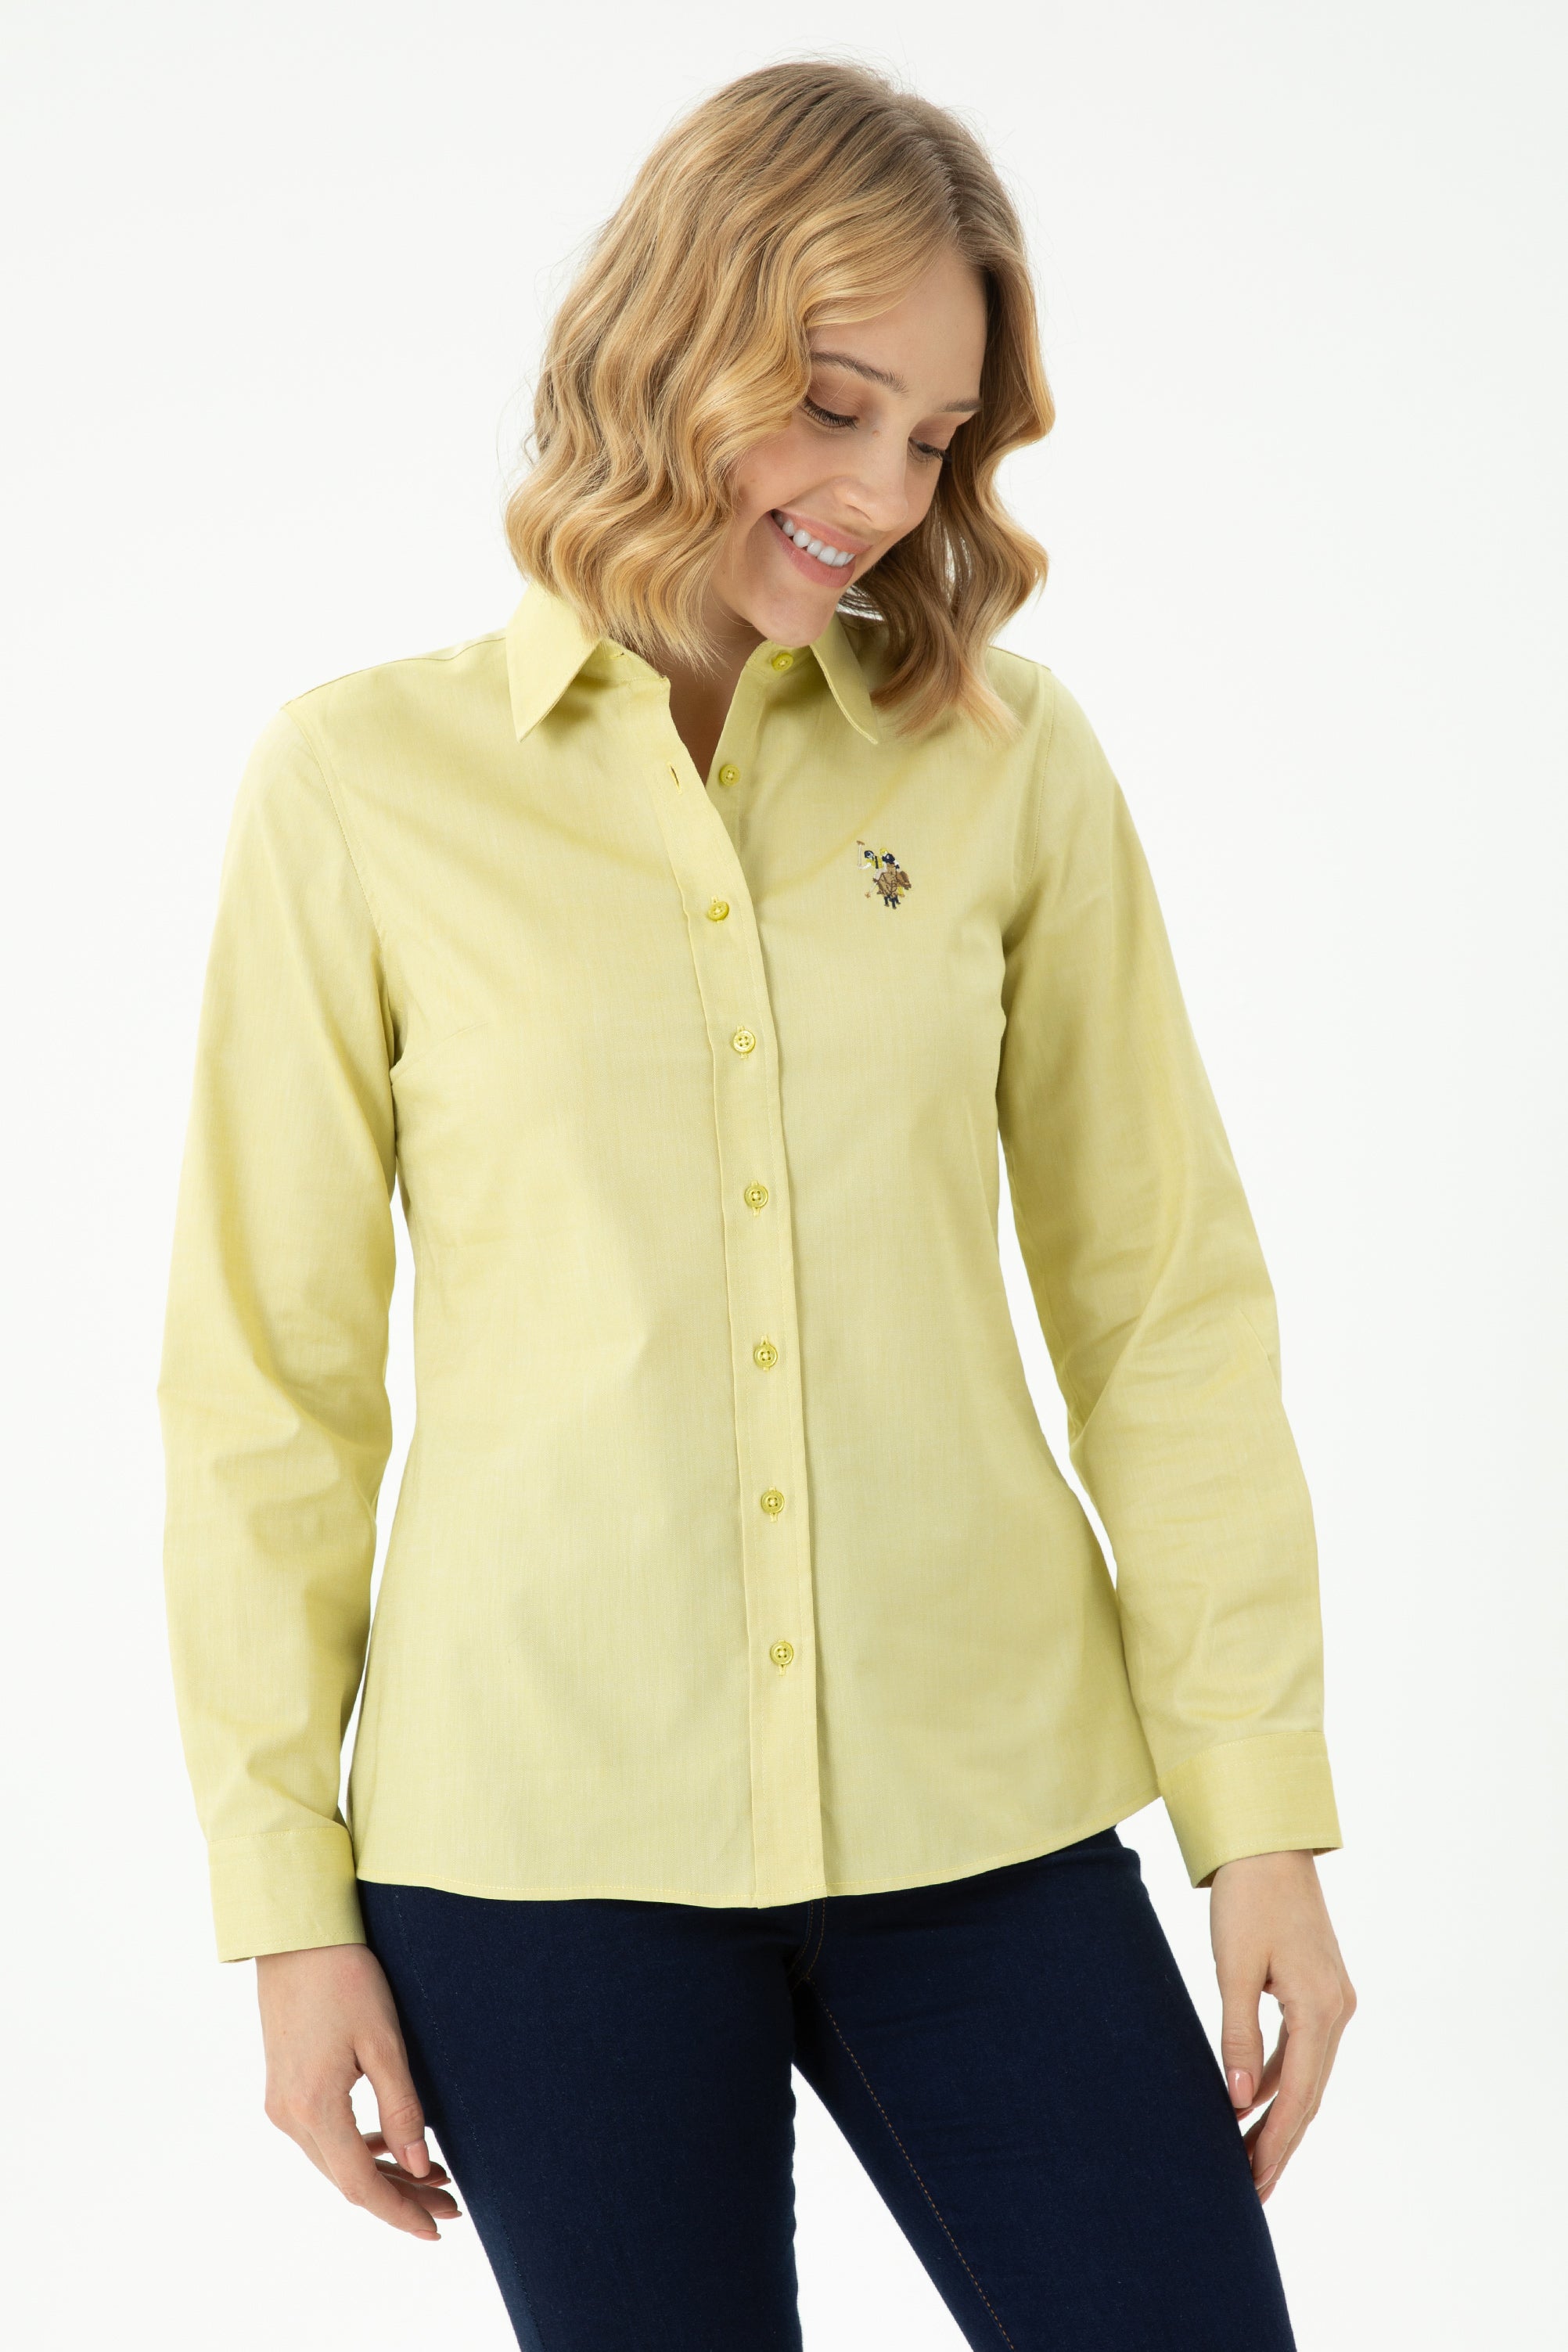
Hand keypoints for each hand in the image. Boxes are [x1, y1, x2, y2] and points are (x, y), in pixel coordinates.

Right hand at [257, 1942, 461, 2238]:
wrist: (295, 1936)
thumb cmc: (345, 1977)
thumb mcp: (383, 2041)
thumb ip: (401, 2108)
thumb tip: (420, 2168)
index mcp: (314, 2107)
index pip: (360, 2185)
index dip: (399, 2212)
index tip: (436, 2229)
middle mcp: (289, 2116)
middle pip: (348, 2179)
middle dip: (400, 2197)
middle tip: (451, 2204)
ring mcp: (281, 2104)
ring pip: (335, 2161)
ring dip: (382, 2174)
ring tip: (435, 2176)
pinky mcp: (283, 2088)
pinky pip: (323, 2137)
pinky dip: (360, 2147)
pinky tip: (394, 2144)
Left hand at [1209, 1849, 1354, 2202]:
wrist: (1269, 1843)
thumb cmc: (1248, 1899)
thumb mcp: (1234, 1968)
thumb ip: (1236, 2036)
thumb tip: (1237, 2102)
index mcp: (1320, 2008)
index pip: (1299, 2096)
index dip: (1276, 2144)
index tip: (1254, 2184)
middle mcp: (1337, 2009)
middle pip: (1309, 2094)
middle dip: (1280, 2142)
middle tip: (1252, 2190)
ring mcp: (1332, 1999)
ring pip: (1307, 2074)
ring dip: (1280, 2114)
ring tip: (1249, 2156)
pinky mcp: (1318, 1988)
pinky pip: (1301, 2048)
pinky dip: (1279, 2078)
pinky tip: (1253, 2101)